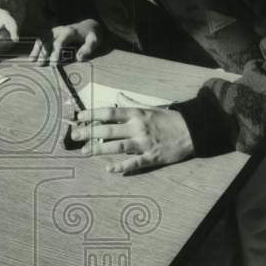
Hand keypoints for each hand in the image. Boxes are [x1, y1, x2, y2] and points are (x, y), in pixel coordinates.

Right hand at [29, 19, 102, 65]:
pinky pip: (42, 38)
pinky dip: (36, 47)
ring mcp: (55, 30)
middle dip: (44, 52)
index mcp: (70, 32)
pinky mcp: (52, 32)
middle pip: (49, 41)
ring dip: (37, 49)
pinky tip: (32, 56)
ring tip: (31, 60)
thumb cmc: (92, 35)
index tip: (53, 64)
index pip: (60, 42)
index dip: (55, 53)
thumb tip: (79, 58)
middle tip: (40, 64)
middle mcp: (60, 30)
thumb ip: (88, 49)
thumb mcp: (94, 41)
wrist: (89, 26)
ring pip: (43, 39)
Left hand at [71, 106, 193, 173]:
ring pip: (117, 146)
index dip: (92, 114)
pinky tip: (109, 169)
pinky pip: (134, 163)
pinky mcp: (151, 156)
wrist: (191, 130)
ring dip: (99, 149)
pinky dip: (121, 167)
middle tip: (74, 136)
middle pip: (108, 129)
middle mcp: (137, 127)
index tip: (78, 117)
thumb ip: (131, 103)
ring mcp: (144, 142)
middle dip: (89, 132)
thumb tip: (117, 96)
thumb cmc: (169, 118)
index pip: (109, 112)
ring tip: (84, 152)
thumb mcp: (149, 107)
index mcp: (136, 113)